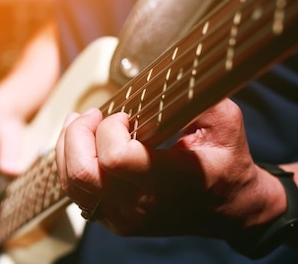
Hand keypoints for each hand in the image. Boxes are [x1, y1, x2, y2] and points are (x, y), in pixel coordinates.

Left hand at [55, 99, 285, 238]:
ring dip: (68, 146)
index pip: (116, 158)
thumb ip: (197, 97)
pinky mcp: (112, 220)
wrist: (229, 209)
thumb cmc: (225, 163)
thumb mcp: (225, 123)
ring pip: (71, 184)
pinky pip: (75, 192)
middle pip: (82, 173)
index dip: (110, 129)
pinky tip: (80, 144)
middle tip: (92, 115)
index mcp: (169, 182)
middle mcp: (141, 205)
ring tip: (80, 123)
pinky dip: (69, 163)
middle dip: (77, 134)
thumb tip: (168, 75)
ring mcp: (123, 217)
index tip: (124, 116)